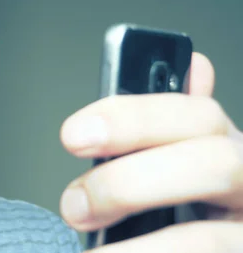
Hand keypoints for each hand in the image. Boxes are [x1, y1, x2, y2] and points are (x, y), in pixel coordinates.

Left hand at [59, 52, 242, 252]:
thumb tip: (196, 65)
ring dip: (136, 248)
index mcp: (229, 148)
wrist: (217, 247)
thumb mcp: (187, 159)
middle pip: (213, 165)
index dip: (133, 118)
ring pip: (204, 239)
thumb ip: (173, 126)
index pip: (197, 115)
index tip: (74, 134)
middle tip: (75, 205)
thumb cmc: (196, 206)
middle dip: (130, 182)